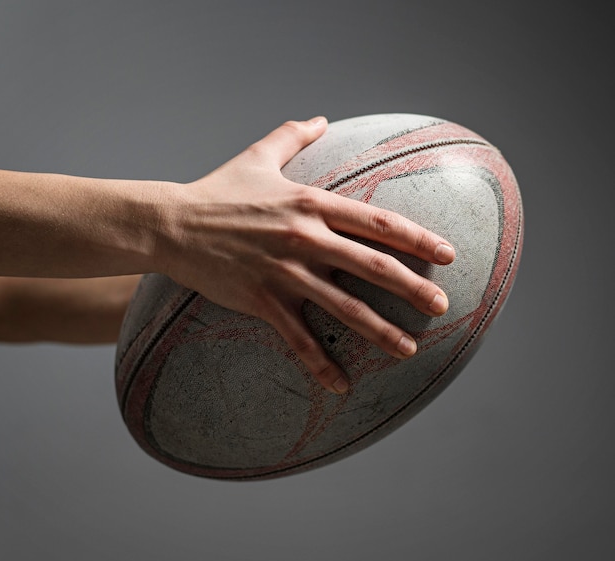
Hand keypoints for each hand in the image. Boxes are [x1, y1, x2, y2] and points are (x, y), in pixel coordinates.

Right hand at [154, 117, 454, 393]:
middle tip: (442, 305)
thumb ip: (292, 134)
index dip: (417, 238)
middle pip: (372, 265)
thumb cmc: (217, 190)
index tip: (447, 254)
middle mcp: (305, 237)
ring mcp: (284, 272)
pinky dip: (321, 365)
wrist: (171, 224)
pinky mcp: (261, 300)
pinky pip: (298, 339)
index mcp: (310, 202)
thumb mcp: (258, 155)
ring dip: (381, 331)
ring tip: (410, 349)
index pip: (376, 221)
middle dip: (413, 287)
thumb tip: (320, 118)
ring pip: (344, 307)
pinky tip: (342, 385)